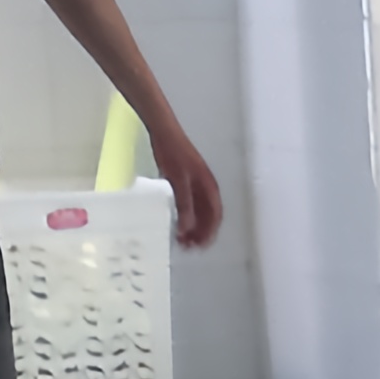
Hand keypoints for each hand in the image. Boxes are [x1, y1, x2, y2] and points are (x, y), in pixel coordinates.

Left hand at [156, 126, 225, 246]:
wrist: (163, 131)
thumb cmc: (172, 153)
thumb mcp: (178, 181)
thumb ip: (184, 205)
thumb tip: (187, 229)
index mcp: (209, 187)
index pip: (215, 216)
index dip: (209, 233)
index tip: (199, 247)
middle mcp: (207, 188)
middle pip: (209, 217)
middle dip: (201, 233)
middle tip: (187, 247)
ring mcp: (197, 184)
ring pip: (200, 212)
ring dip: (194, 227)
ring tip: (181, 239)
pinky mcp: (186, 181)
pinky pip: (191, 205)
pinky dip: (187, 216)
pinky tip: (177, 222)